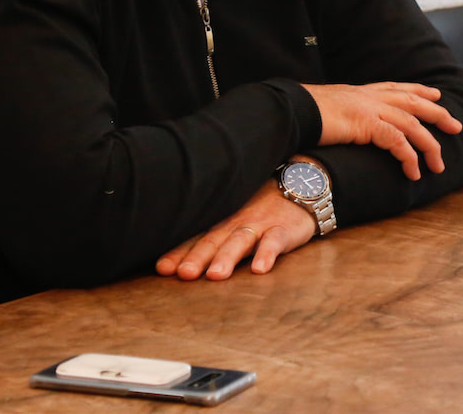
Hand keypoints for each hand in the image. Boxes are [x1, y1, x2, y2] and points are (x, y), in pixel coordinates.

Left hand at [155, 180, 315, 280]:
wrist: (300, 187)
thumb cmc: (259, 209)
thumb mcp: (231, 219)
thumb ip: (209, 238)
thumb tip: (174, 263)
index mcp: (221, 222)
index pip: (196, 237)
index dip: (179, 252)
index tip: (163, 269)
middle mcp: (236, 223)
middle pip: (213, 239)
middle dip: (198, 256)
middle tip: (184, 274)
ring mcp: (260, 225)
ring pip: (241, 240)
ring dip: (227, 257)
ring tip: (216, 275)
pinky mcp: (284, 230)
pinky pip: (275, 241)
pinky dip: (267, 254)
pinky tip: (260, 269)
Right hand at [302, 81, 462, 180]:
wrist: (289, 111)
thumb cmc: (301, 114)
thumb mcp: (327, 110)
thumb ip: (342, 115)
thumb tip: (343, 124)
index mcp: (361, 92)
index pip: (397, 87)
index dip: (419, 90)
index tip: (436, 94)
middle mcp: (369, 97)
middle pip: (414, 102)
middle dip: (438, 114)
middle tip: (456, 126)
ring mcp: (370, 109)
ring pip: (412, 124)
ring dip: (429, 146)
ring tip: (438, 165)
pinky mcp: (367, 124)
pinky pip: (398, 142)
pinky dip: (410, 158)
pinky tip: (414, 172)